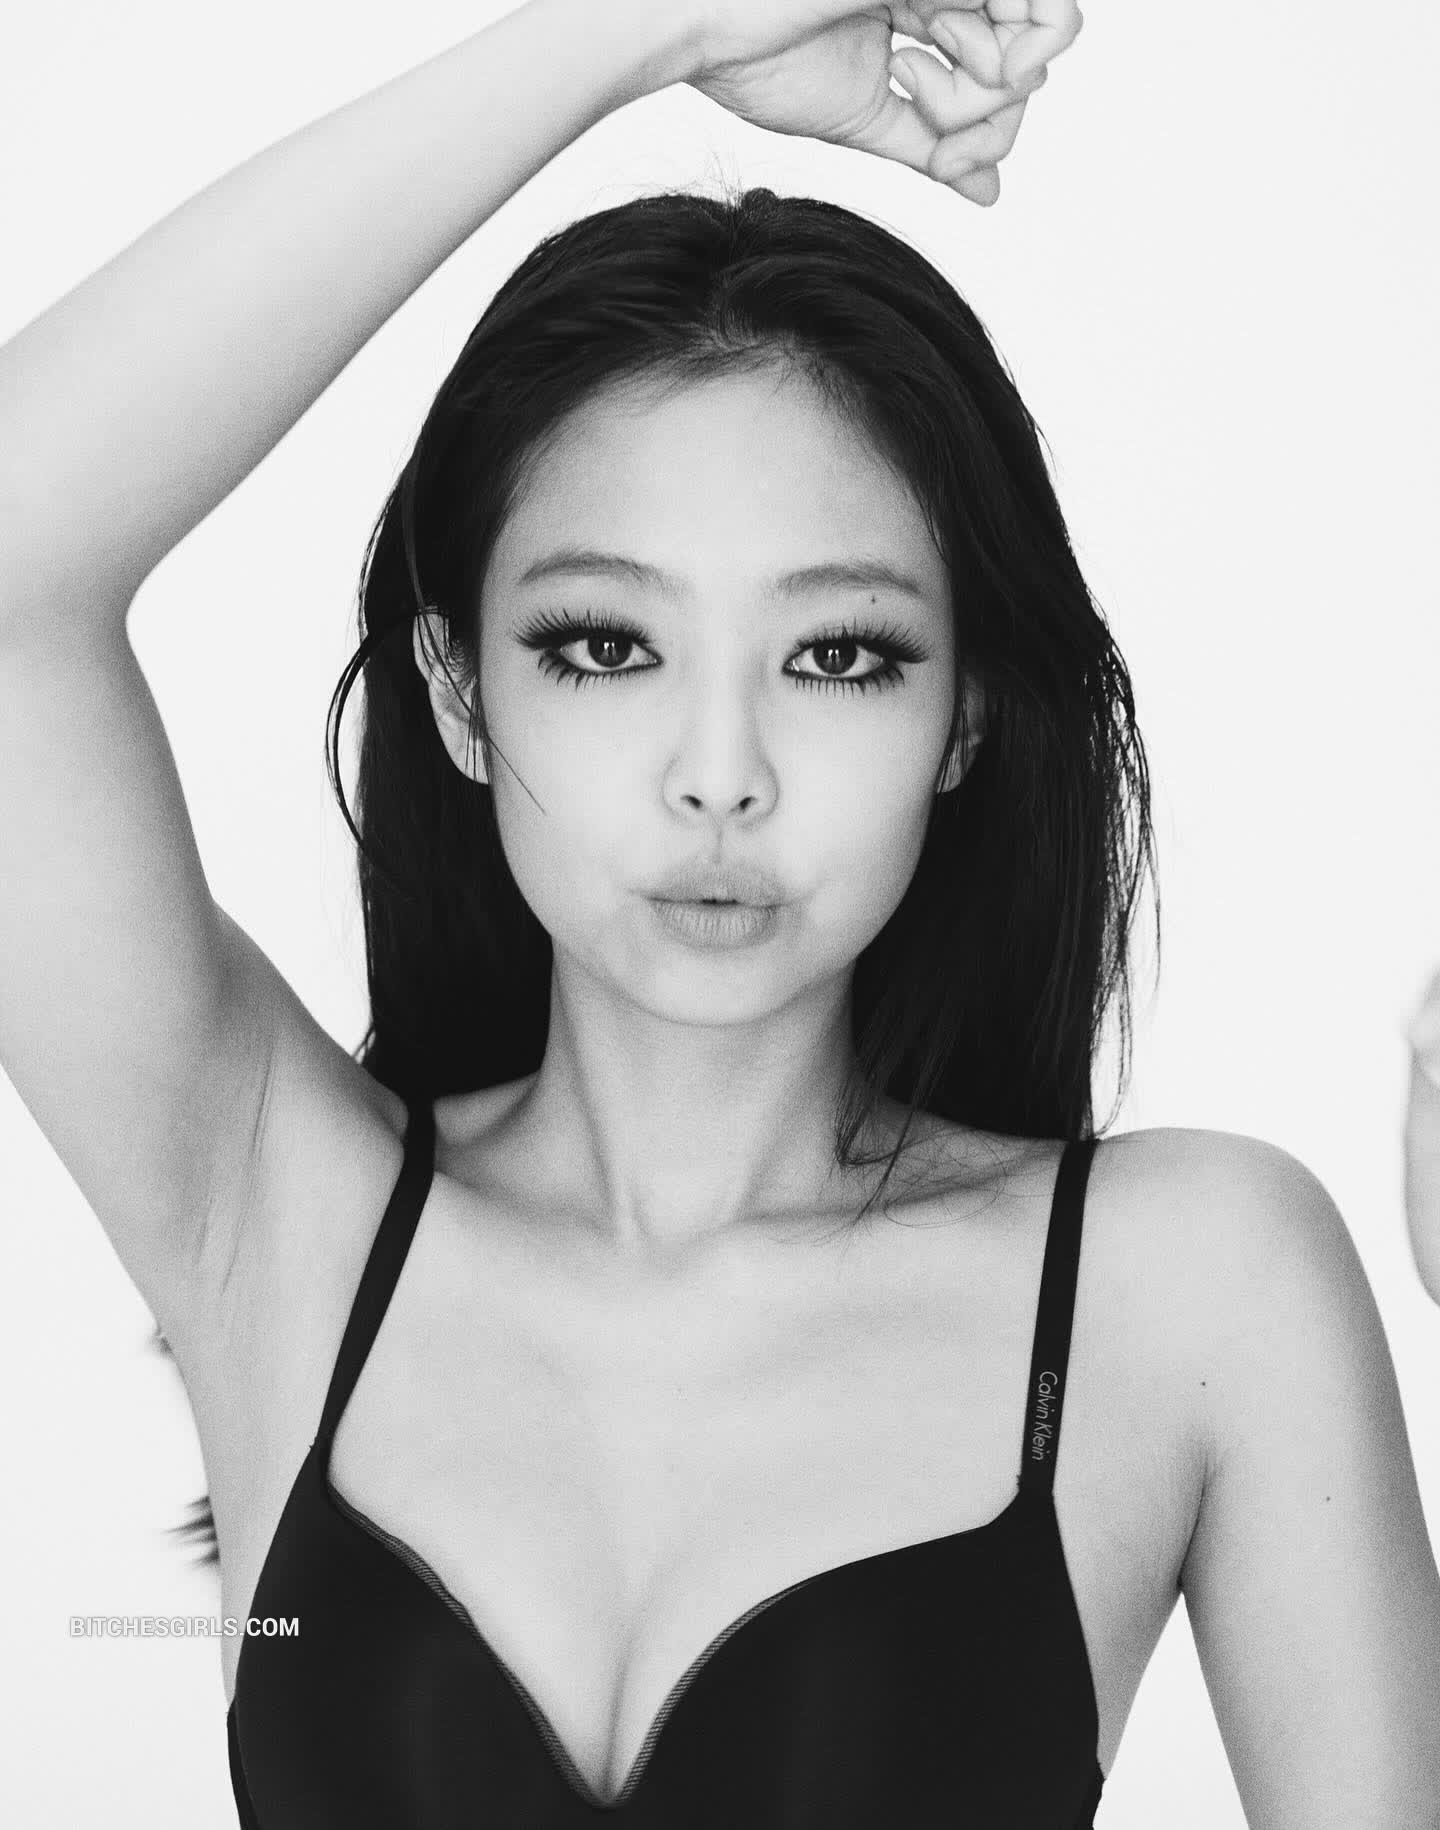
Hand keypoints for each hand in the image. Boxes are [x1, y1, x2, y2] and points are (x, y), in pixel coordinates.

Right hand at [686, 2, 1082, 204]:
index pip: (1004, 74)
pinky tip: (933, 68)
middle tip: (943, 136)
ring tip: (913, 81)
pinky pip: (1037, 13)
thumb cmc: (760, 63)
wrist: (711, 30)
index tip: (949, 162)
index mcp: (926, 11)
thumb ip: (933, 149)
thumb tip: (991, 193)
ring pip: (1035, 41)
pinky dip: (1003, 67)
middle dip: (996, 118)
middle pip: (1028, 63)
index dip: (993, 129)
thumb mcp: (869, 120)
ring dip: (989, 96)